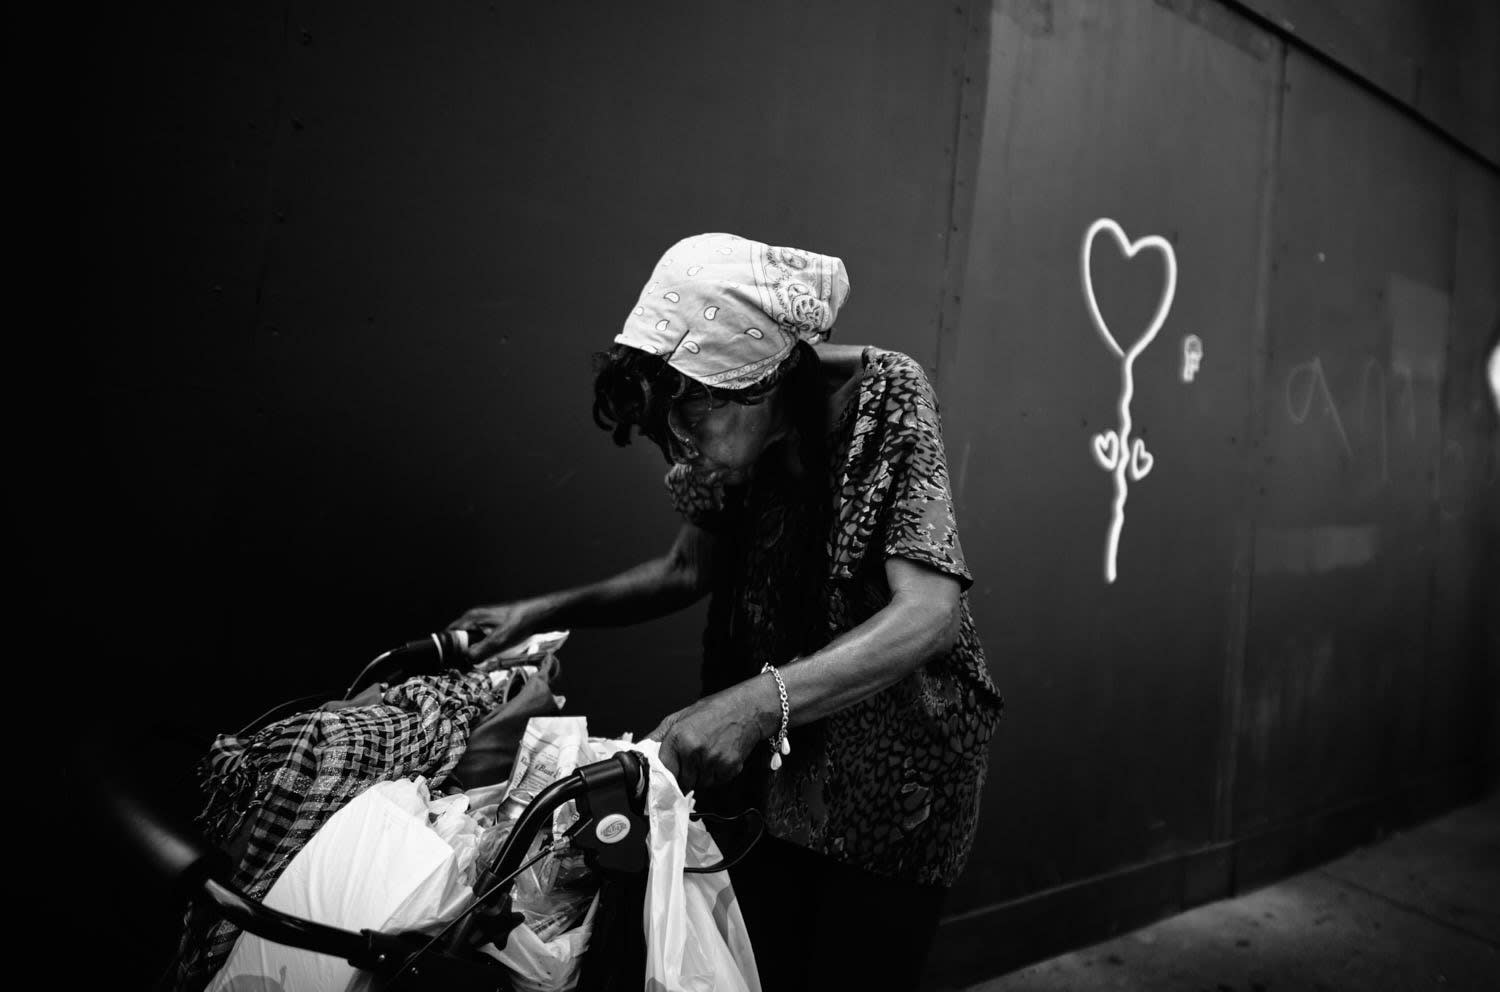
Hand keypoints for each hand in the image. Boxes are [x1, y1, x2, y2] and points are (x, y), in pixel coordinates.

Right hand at [447, 600, 541, 661]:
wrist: (541, 616)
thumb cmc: (521, 622)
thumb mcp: (500, 639)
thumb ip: (481, 650)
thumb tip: (466, 661)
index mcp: (471, 618)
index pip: (448, 635)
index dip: (448, 651)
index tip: (452, 666)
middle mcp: (474, 619)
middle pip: (458, 640)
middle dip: (461, 656)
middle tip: (466, 669)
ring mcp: (483, 624)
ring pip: (470, 643)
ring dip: (473, 655)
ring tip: (477, 666)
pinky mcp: (492, 630)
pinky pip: (480, 643)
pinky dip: (482, 652)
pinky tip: (489, 660)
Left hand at [646, 680, 778, 792]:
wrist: (746, 710)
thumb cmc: (712, 711)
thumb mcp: (679, 717)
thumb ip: (658, 736)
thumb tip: (641, 751)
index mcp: (680, 738)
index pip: (664, 772)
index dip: (664, 776)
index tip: (665, 778)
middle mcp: (695, 751)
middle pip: (682, 782)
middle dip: (684, 775)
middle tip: (691, 760)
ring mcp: (713, 762)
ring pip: (699, 785)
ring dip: (700, 776)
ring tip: (706, 755)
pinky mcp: (729, 769)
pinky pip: (715, 783)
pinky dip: (715, 775)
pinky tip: (718, 758)